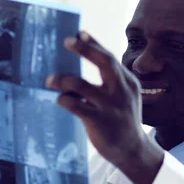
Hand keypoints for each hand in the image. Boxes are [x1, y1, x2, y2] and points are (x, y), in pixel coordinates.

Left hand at [46, 31, 163, 183]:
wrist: (134, 151)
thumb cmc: (124, 122)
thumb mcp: (125, 98)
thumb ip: (112, 82)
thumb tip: (86, 68)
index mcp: (128, 82)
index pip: (110, 58)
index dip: (94, 44)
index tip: (79, 33)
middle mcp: (121, 91)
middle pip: (103, 62)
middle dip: (84, 49)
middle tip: (67, 41)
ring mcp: (110, 106)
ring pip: (80, 84)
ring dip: (62, 79)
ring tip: (50, 80)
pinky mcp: (99, 121)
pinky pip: (75, 105)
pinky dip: (64, 100)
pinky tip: (60, 100)